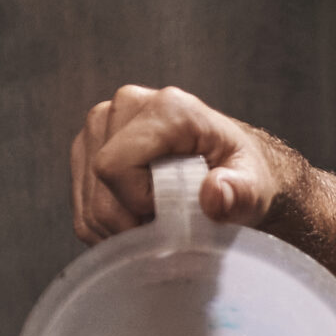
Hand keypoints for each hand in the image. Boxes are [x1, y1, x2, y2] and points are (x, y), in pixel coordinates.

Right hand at [69, 85, 297, 243]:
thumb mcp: (254, 187)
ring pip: (87, 200)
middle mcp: (125, 106)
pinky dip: (109, 229)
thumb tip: (214, 194)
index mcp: (167, 108)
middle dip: (130, 220)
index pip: (114, 165)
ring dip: (120, 228)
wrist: (232, 169)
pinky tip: (139, 223)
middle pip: (99, 183)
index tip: (174, 212)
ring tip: (158, 222)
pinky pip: (82, 208)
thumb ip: (239, 192)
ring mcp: (101, 126)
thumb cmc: (243, 176)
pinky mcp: (86, 149)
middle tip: (169, 225)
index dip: (139, 201)